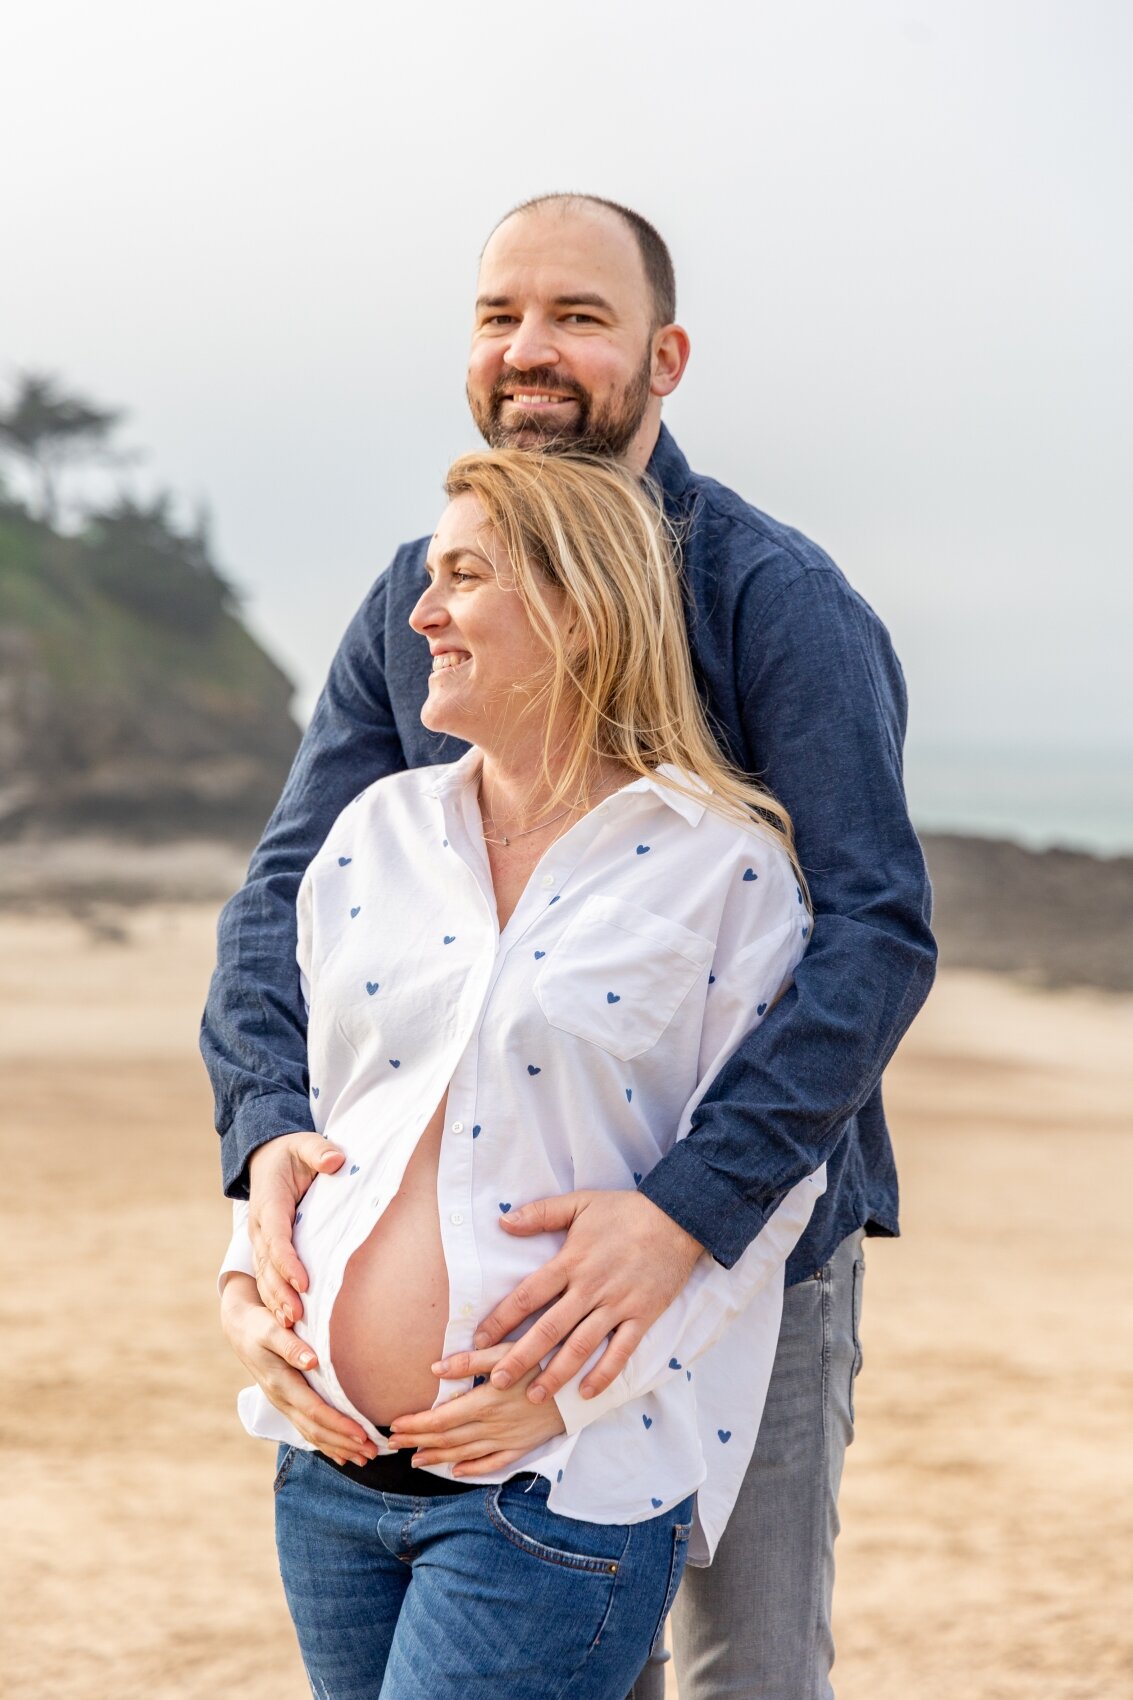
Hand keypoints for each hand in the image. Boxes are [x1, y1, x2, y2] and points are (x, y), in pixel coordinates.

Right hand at [219, 1274, 376, 1467]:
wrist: (241, 1330)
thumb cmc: (259, 1325)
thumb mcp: (270, 1329)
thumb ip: (290, 1345)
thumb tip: (311, 1360)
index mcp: (280, 1383)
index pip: (314, 1410)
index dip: (338, 1424)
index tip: (363, 1434)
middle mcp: (281, 1400)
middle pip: (316, 1429)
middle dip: (345, 1443)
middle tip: (373, 1452)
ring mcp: (284, 1404)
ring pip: (312, 1434)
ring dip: (339, 1448)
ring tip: (365, 1459)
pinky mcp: (288, 1404)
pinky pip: (308, 1429)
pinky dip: (327, 1444)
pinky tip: (344, 1455)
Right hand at [247, 1131, 344, 1324]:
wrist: (267, 1156)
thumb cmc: (292, 1152)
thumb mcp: (304, 1142)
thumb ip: (319, 1150)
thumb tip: (335, 1161)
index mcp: (269, 1202)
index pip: (276, 1237)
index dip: (288, 1261)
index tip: (304, 1281)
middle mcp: (260, 1226)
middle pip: (267, 1265)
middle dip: (281, 1292)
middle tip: (297, 1318)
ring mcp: (260, 1240)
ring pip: (264, 1276)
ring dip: (276, 1301)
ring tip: (292, 1326)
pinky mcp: (265, 1250)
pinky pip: (267, 1278)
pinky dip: (275, 1299)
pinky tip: (287, 1322)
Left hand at [388, 1346, 565, 1475]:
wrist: (581, 1387)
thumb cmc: (545, 1359)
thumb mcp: (508, 1351)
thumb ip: (470, 1360)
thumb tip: (435, 1368)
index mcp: (485, 1401)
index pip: (440, 1418)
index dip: (415, 1424)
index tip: (395, 1424)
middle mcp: (492, 1425)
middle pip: (446, 1439)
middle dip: (417, 1441)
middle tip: (394, 1443)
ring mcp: (506, 1440)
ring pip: (464, 1454)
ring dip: (436, 1458)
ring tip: (415, 1459)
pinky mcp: (521, 1447)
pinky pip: (492, 1464)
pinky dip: (472, 1469)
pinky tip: (457, 1471)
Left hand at [474, 1190, 703, 1402]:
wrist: (677, 1218)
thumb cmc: (624, 1211)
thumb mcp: (580, 1203)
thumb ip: (540, 1213)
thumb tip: (502, 1221)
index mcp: (572, 1261)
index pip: (529, 1294)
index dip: (502, 1317)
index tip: (479, 1338)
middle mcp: (591, 1287)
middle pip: (550, 1327)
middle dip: (522, 1356)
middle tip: (496, 1381)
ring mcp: (618, 1305)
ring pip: (582, 1345)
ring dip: (557, 1373)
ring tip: (534, 1396)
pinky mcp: (642, 1317)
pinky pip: (621, 1352)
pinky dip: (604, 1374)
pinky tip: (585, 1394)